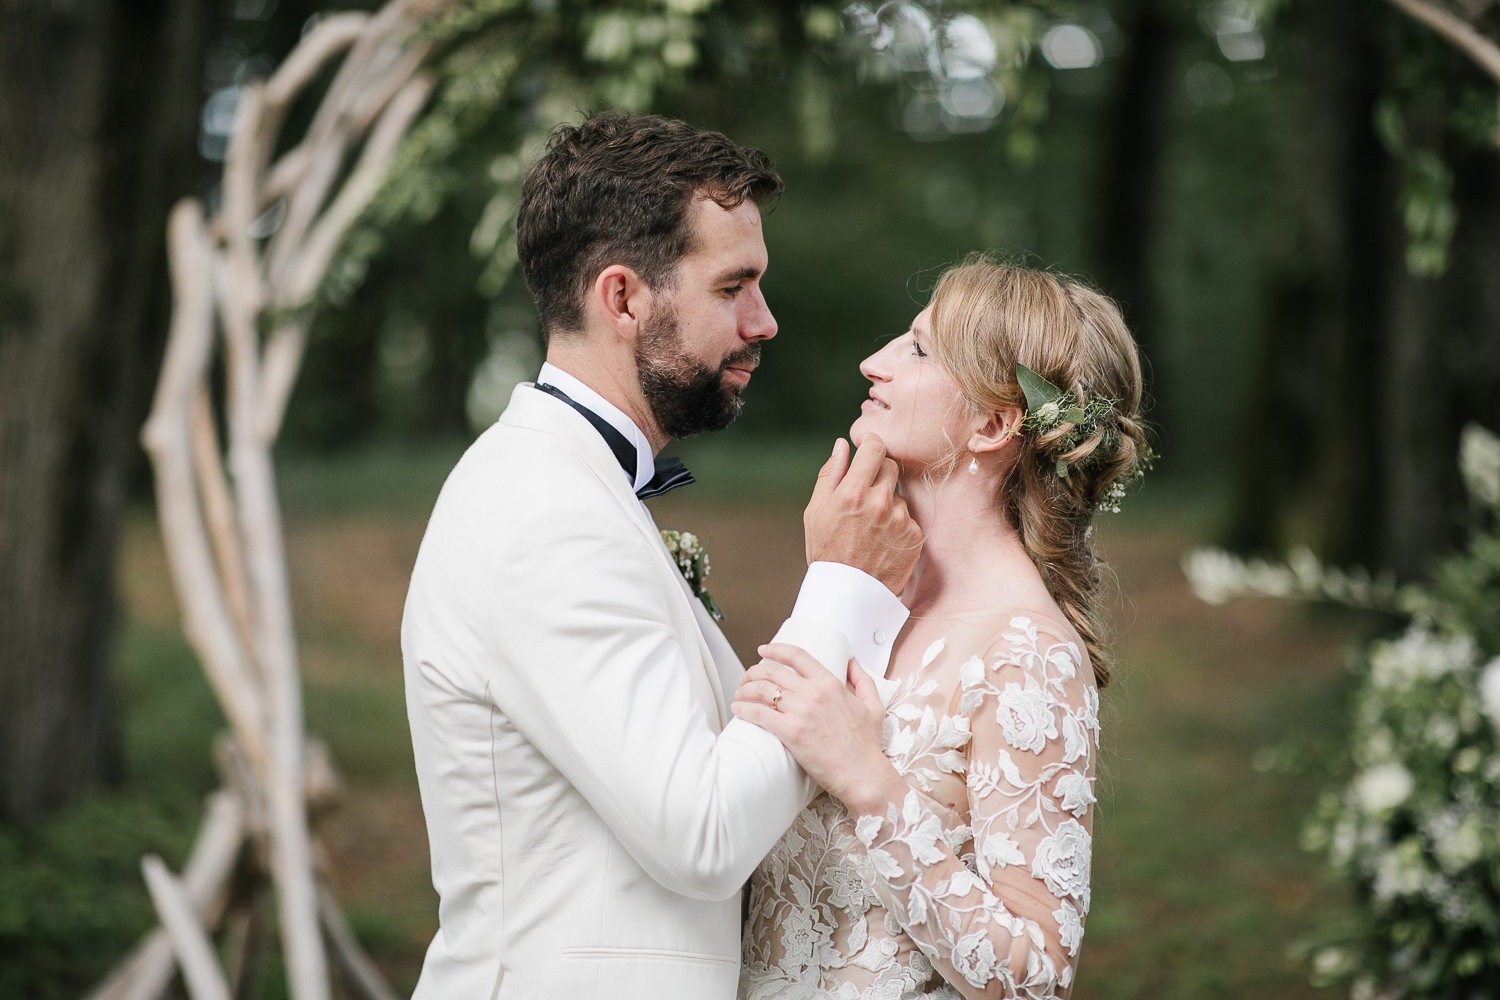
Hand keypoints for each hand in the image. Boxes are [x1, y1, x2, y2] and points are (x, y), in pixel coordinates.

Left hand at [732, 642, 904, 815]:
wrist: (862, 774)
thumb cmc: (867, 746)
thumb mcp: (873, 706)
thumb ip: (863, 680)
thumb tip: (852, 662)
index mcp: (830, 684)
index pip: (797, 656)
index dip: (775, 649)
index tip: (763, 650)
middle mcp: (813, 693)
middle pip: (773, 671)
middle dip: (754, 672)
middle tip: (747, 678)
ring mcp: (801, 712)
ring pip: (763, 690)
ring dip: (745, 690)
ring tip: (740, 694)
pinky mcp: (791, 732)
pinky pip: (760, 714)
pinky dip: (744, 709)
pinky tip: (738, 709)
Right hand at [803, 435, 922, 593]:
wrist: (847, 593)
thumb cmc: (826, 550)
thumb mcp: (816, 511)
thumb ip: (830, 474)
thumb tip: (842, 445)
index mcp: (853, 492)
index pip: (875, 448)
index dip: (871, 446)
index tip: (868, 450)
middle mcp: (880, 503)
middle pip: (891, 467)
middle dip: (879, 473)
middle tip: (865, 494)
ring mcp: (901, 520)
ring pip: (899, 494)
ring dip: (888, 502)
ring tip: (871, 527)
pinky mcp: (914, 536)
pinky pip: (908, 518)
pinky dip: (898, 525)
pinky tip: (883, 540)